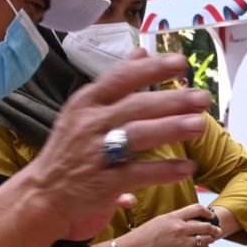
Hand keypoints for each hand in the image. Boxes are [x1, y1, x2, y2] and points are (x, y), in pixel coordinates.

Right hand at [25, 50, 211, 240]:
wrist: (44, 194)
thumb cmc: (72, 148)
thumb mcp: (85, 110)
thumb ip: (115, 83)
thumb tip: (140, 52)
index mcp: (87, 102)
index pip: (122, 78)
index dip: (152, 69)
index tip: (181, 63)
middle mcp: (90, 124)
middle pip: (135, 107)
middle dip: (171, 101)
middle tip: (202, 97)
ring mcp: (95, 153)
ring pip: (136, 136)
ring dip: (170, 129)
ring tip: (200, 125)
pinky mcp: (103, 183)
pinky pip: (137, 174)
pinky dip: (163, 171)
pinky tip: (188, 167)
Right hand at [119, 203, 221, 246]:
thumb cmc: (144, 233)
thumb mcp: (161, 219)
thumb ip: (176, 217)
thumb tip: (190, 217)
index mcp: (174, 216)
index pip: (197, 209)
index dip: (207, 212)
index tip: (209, 215)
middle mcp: (180, 228)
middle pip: (205, 225)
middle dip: (213, 227)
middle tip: (216, 229)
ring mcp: (182, 243)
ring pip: (205, 239)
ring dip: (212, 238)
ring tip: (214, 238)